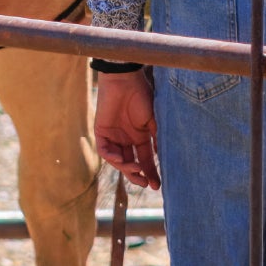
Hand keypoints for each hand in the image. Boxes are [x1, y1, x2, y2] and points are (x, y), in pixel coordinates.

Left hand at [94, 69, 159, 190]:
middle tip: (146, 184)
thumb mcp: (153, 120)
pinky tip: (122, 160)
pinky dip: (112, 158)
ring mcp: (113, 135)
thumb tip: (164, 159)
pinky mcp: (101, 131)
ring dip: (127, 168)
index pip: (145, 160)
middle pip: (131, 163)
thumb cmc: (142, 95)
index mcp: (139, 135)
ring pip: (118, 160)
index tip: (157, 186)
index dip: (151, 173)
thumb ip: (157, 139)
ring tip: (137, 170)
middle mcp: (126, 138)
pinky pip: (105, 150)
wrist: (125, 79)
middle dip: (138, 176)